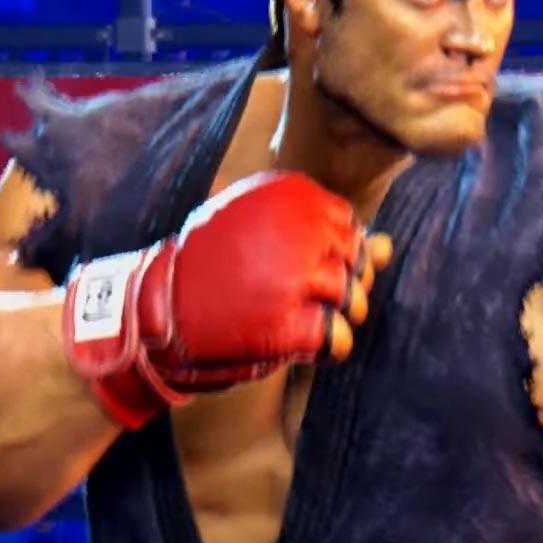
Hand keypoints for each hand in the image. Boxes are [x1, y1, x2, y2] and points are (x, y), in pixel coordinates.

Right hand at [62, 171, 389, 428]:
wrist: (154, 310)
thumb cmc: (212, 271)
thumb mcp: (265, 238)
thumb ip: (329, 238)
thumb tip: (388, 247)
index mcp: (292, 195)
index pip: (349, 228)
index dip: (334, 255)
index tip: (299, 267)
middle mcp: (299, 230)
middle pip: (357, 264)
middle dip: (339, 288)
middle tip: (293, 296)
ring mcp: (295, 277)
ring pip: (353, 301)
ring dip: (332, 318)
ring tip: (290, 316)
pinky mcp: (289, 323)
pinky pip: (338, 339)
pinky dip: (324, 347)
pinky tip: (294, 340)